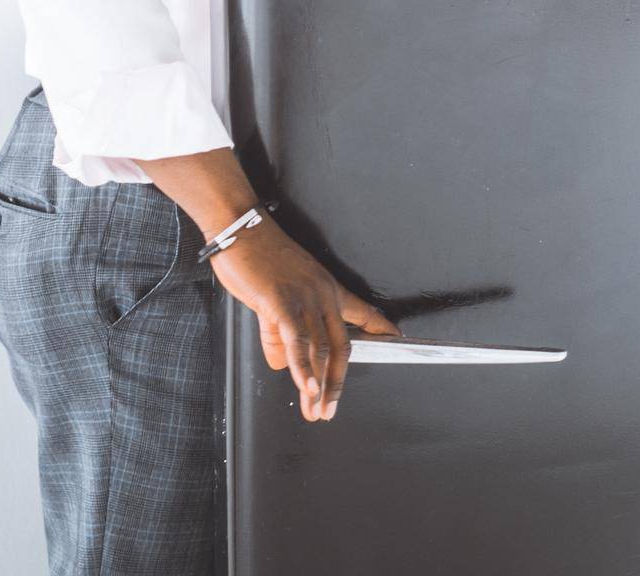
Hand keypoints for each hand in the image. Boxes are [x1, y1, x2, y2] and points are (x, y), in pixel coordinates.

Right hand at [210, 219, 400, 421]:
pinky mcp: (283, 302)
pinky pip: (297, 340)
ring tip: (315, 408)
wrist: (242, 230)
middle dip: (337, 382)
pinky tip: (305, 385)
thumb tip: (282, 364)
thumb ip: (280, 332)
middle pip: (341, 346)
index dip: (380, 327)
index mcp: (327, 287)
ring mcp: (305, 297)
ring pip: (320, 349)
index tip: (397, 338)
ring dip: (318, 385)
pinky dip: (301, 367)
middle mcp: (322, 294)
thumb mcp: (278, 294)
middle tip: (330, 409)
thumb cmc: (258, 257)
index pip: (362, 310)